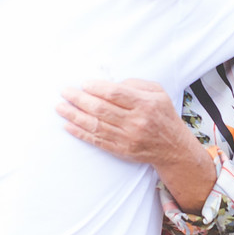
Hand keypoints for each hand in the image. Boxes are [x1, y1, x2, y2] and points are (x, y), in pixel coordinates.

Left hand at [57, 79, 189, 164]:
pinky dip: (80, 132)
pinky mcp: (121, 150)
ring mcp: (127, 138)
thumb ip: (136, 84)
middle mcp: (136, 121)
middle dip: (79, 99)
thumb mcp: (158, 93)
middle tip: (65, 92)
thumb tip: (110, 84)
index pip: (116, 93)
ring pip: (95, 125)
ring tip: (60, 107)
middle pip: (101, 109)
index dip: (97, 88)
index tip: (84, 83)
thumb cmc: (163, 115)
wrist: (173, 148)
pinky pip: (97, 140)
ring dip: (74, 115)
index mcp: (146, 104)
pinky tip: (68, 125)